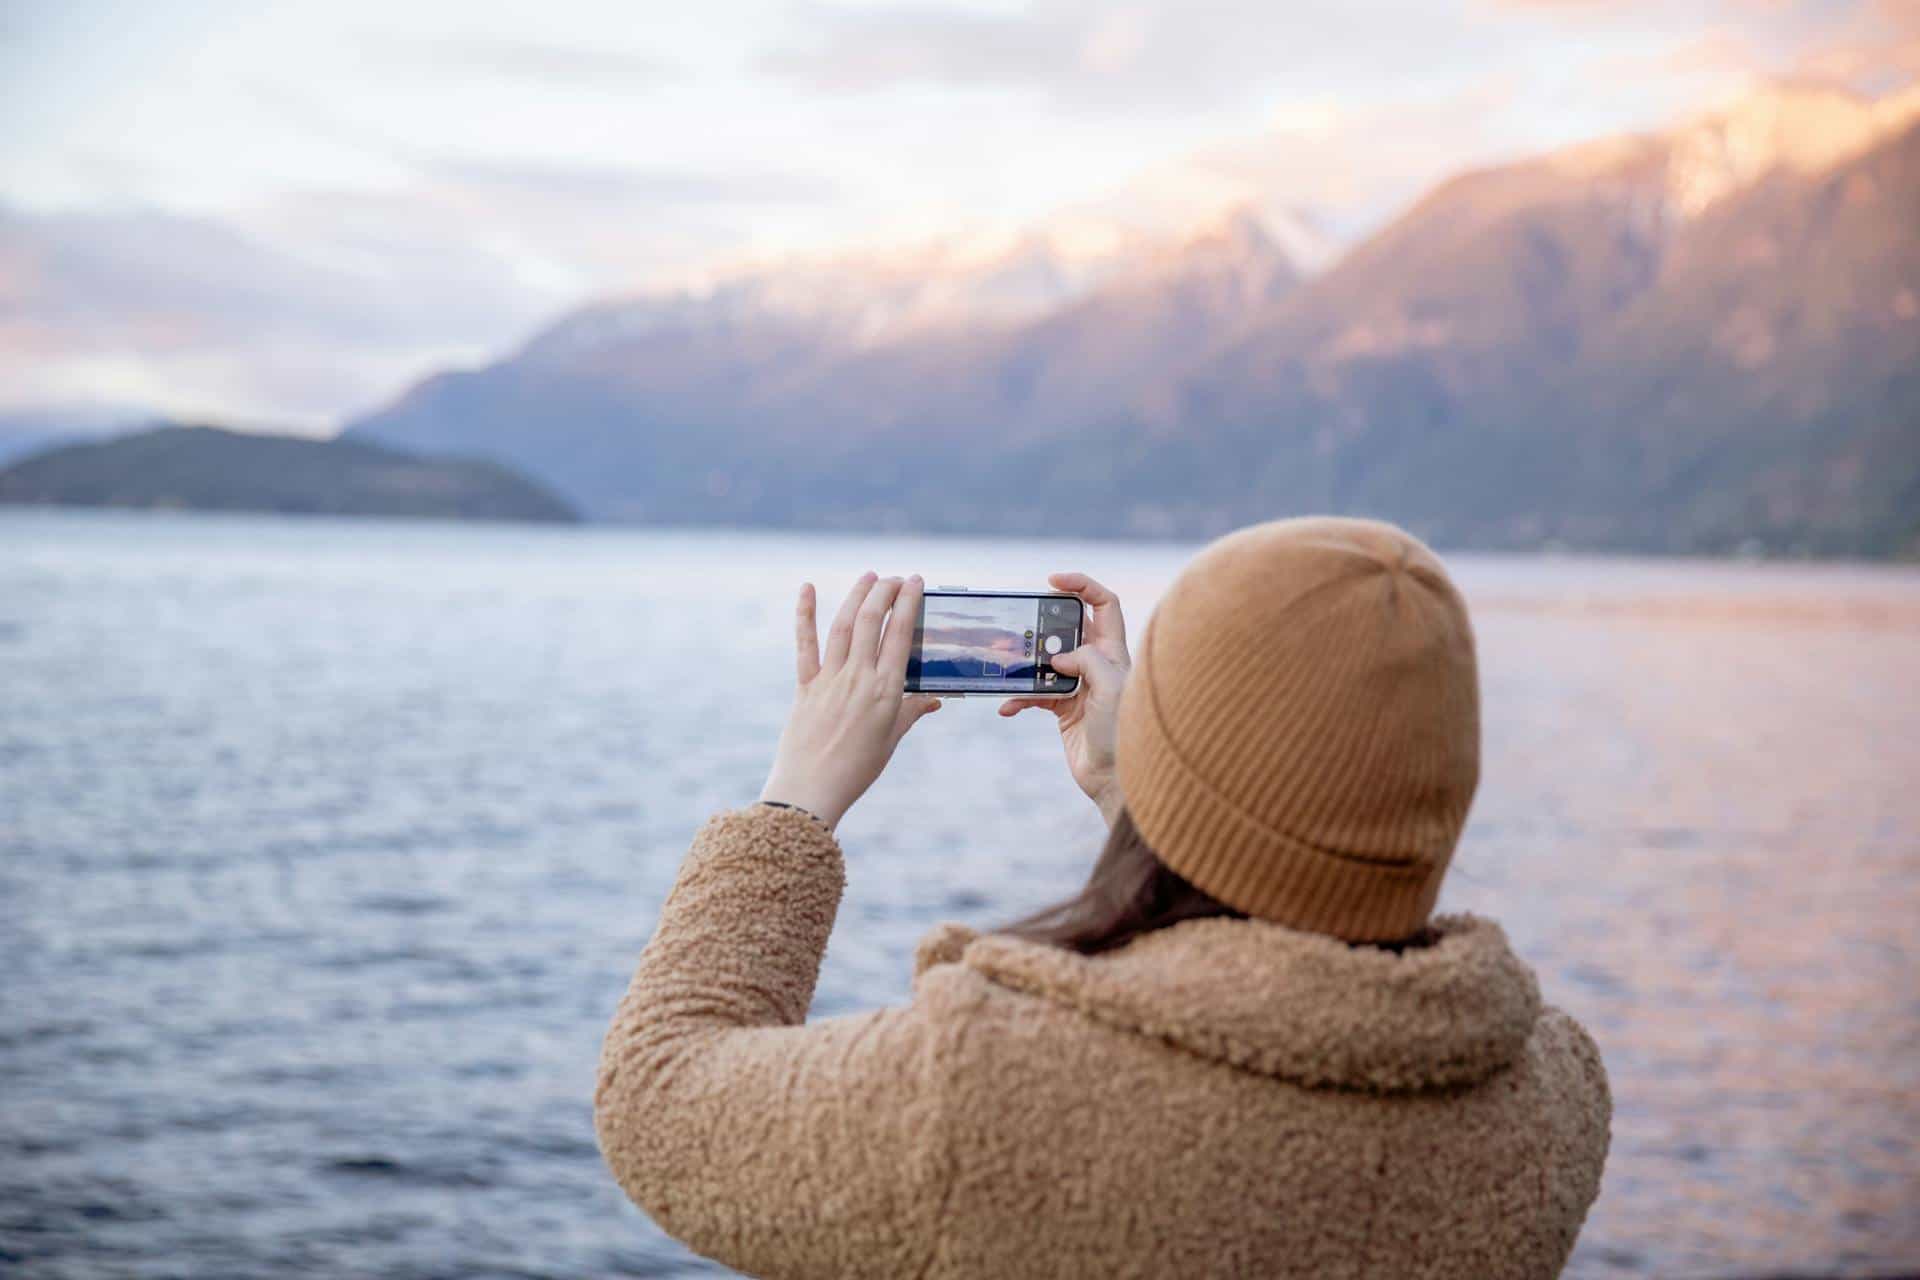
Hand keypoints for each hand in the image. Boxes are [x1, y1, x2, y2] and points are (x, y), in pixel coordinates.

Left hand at [759, 573, 941, 827]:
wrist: (811, 790)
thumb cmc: (856, 770)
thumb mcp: (891, 740)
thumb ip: (912, 713)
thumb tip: (935, 699)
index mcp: (886, 691)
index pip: (900, 634)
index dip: (908, 602)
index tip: (916, 582)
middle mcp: (858, 679)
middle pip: (871, 621)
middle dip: (885, 591)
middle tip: (896, 578)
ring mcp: (829, 680)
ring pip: (843, 625)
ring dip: (857, 596)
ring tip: (869, 577)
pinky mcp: (805, 686)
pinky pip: (805, 644)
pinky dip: (805, 614)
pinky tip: (807, 588)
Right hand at [999, 572, 1131, 827]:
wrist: (1116, 780)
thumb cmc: (1124, 734)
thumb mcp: (1111, 689)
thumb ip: (1087, 662)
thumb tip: (1058, 656)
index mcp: (1114, 652)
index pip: (1104, 604)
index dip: (1082, 585)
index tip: (1053, 581)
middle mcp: (1097, 664)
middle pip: (1068, 628)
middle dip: (1042, 624)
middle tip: (1021, 625)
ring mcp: (1079, 685)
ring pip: (1045, 661)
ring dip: (1024, 663)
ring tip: (1003, 662)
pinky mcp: (1063, 708)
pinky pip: (1035, 694)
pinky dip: (1019, 698)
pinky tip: (1008, 707)